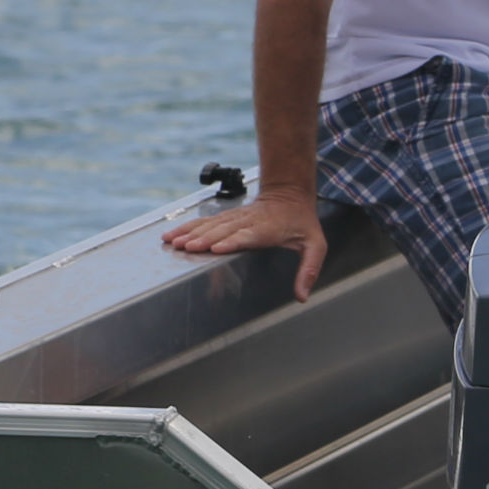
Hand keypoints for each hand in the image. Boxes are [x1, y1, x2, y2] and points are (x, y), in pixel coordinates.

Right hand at [163, 184, 330, 304]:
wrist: (290, 192)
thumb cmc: (302, 222)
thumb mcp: (315, 245)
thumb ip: (309, 270)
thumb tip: (302, 297)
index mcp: (268, 230)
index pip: (248, 236)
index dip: (232, 241)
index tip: (216, 247)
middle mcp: (249, 222)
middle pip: (223, 230)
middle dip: (205, 239)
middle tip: (187, 248)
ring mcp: (236, 217)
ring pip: (211, 225)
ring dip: (191, 233)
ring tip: (174, 242)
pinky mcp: (227, 216)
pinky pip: (205, 222)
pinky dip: (188, 227)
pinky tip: (173, 233)